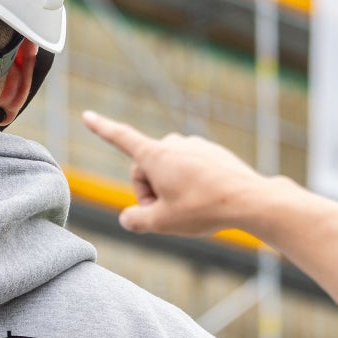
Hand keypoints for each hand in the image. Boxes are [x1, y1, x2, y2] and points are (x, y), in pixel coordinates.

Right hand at [81, 111, 276, 236]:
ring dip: (170, 189)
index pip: (121, 139)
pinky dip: (191, 185)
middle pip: (146, 169)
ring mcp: (195, 146)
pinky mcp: (212, 152)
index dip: (101, 129)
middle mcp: (174, 144)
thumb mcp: (162, 222)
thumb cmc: (203, 209)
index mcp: (156, 156)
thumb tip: (128, 218)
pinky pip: (190, 170)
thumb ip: (136, 221)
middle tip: (166, 216)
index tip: (87, 115)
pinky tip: (207, 199)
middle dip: (149, 192)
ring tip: (191, 208)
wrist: (250, 200)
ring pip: (169, 170)